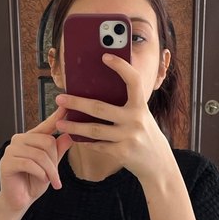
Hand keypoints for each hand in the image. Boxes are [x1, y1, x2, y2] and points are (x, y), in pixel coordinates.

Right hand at [0, 107, 73, 212]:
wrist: (19, 201)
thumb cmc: (33, 183)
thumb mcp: (51, 167)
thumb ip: (58, 151)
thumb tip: (70, 134)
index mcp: (30, 138)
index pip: (46, 125)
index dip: (57, 117)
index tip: (67, 106)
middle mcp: (19, 140)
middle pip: (46, 141)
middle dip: (54, 161)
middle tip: (56, 177)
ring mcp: (11, 150)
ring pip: (39, 154)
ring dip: (49, 171)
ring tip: (51, 182)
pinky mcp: (6, 162)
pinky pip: (29, 163)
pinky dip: (39, 173)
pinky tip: (42, 180)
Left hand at [53, 53, 175, 183]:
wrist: (158, 164)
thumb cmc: (145, 134)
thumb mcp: (142, 116)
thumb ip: (126, 104)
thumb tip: (98, 90)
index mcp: (141, 106)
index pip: (133, 80)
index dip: (121, 67)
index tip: (105, 56)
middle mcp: (136, 120)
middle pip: (100, 108)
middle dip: (77, 102)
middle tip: (60, 98)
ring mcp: (128, 137)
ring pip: (94, 130)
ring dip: (74, 126)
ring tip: (60, 122)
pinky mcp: (122, 153)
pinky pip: (98, 145)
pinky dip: (85, 141)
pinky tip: (74, 137)